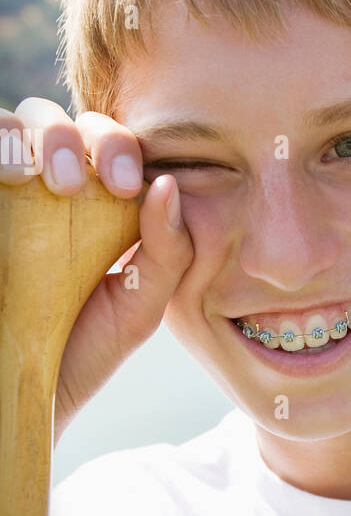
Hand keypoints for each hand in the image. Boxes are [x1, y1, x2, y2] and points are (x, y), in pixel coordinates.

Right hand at [1, 98, 192, 442]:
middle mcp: (42, 185)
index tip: (128, 186)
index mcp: (93, 199)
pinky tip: (6, 180)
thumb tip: (168, 183)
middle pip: (53, 119)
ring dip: (24, 137)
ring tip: (32, 179)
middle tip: (74, 183)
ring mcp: (2, 195)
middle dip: (69, 135)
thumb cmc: (84, 351)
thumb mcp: (139, 306)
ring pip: (7, 125)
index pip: (104, 140)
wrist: (23, 396)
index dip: (117, 145)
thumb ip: (168, 252)